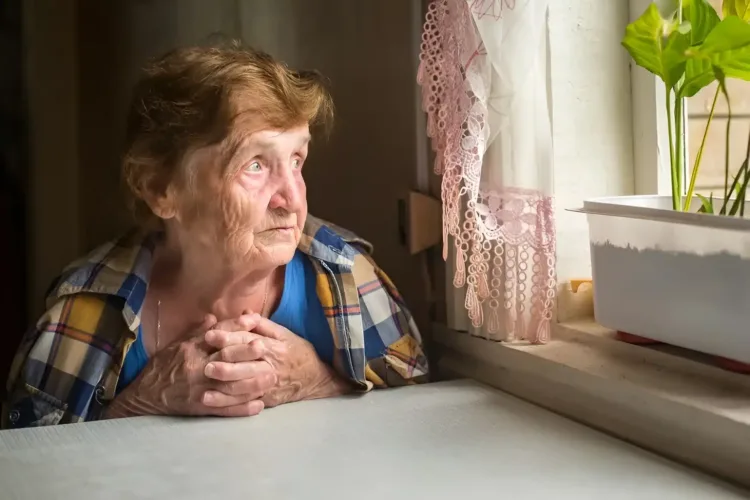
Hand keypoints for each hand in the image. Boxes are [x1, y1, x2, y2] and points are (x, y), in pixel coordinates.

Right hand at [105, 314, 275, 418]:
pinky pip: (224, 409)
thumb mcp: (176, 345)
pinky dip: (242, 408)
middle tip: (266, 348)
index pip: (217, 335)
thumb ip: (196, 332)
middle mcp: (197, 367)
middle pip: (225, 358)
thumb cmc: (162, 367)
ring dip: (252, 383)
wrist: (145, 396)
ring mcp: (200, 389)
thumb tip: (213, 316)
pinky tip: (259, 406)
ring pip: (229, 385)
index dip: (235, 327)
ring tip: (272, 378)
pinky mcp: (200, 407)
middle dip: (247, 353)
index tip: (254, 321)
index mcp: (191, 349)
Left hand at [204, 315, 352, 407]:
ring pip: (243, 388)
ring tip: (204, 388)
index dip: (228, 338)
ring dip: (223, 389)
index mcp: (273, 347)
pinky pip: (245, 403)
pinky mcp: (267, 400)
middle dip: (224, 367)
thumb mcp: (284, 334)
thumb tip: (244, 313)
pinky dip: (228, 404)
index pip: (248, 341)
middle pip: (244, 366)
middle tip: (204, 366)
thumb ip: (263, 324)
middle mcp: (270, 367)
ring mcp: (268, 386)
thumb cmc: (298, 352)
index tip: (209, 336)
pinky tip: (212, 403)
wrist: (316, 378)